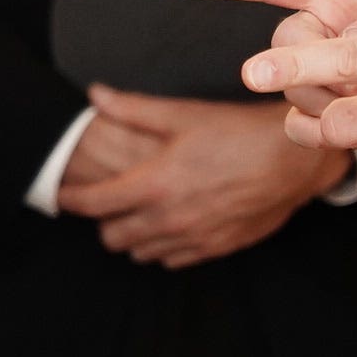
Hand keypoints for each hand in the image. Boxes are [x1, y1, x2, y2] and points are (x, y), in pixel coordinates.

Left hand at [54, 86, 347, 268]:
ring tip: (138, 212)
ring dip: (133, 235)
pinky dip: (163, 247)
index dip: (71, 199)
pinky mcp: (214, 249)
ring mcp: (192, 238)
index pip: (94, 203)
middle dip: (103, 221)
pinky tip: (170, 224)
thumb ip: (132, 109)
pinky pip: (172, 261)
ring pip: (141, 253)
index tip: (63, 193)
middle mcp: (169, 218)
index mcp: (154, 184)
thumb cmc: (237, 132)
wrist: (293, 160)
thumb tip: (94, 95)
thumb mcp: (183, 114)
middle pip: (112, 237)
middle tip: (107, 201)